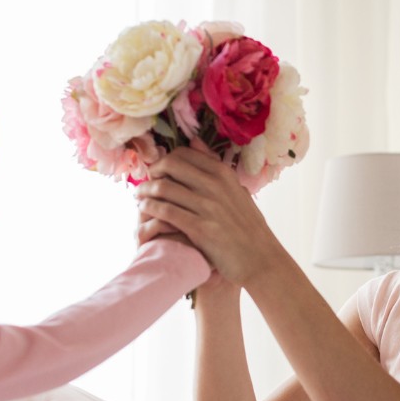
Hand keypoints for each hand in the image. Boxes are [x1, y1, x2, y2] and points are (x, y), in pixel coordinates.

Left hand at [134, 146, 283, 286]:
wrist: (259, 258)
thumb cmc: (248, 227)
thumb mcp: (237, 191)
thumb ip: (216, 168)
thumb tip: (195, 142)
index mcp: (225, 174)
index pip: (185, 154)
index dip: (165, 159)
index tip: (158, 170)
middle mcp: (216, 186)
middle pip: (170, 165)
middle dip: (153, 172)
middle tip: (146, 182)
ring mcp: (208, 207)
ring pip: (164, 188)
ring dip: (146, 191)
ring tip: (140, 197)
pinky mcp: (199, 228)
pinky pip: (165, 211)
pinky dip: (150, 208)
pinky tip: (145, 211)